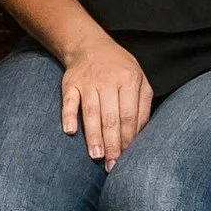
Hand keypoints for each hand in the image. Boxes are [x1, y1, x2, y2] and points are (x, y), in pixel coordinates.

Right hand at [61, 39, 153, 167]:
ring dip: (93, 135)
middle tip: (112, 165)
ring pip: (91, 112)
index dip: (128, 138)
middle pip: (111, 117)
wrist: (90, 45)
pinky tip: (69, 131)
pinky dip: (68, 116)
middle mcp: (108, 81)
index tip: (126, 157)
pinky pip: (68, 101)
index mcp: (129, 80)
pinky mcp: (70, 83)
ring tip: (96, 155)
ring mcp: (87, 82)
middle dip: (112, 143)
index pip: (129, 115)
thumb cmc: (119, 68)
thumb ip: (143, 106)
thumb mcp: (139, 80)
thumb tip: (140, 135)